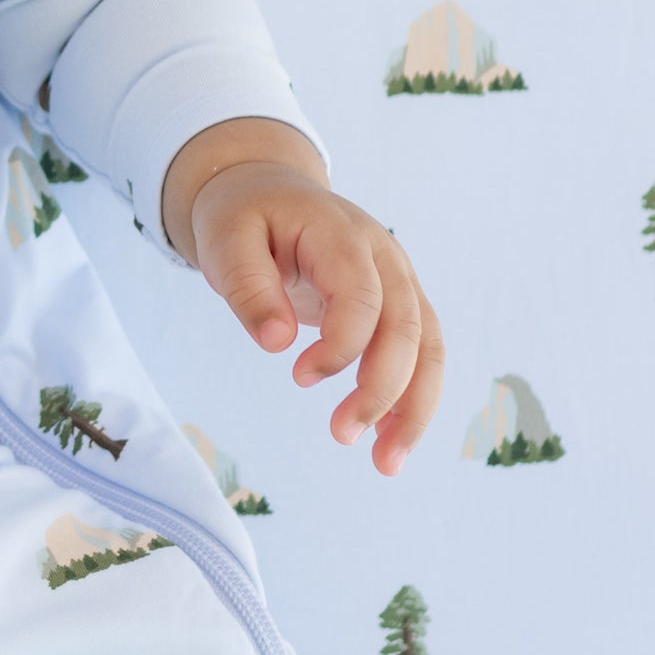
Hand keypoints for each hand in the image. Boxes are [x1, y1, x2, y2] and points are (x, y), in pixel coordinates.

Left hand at [160, 124, 443, 475]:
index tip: (298, 377)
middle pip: (407, 328)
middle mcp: (386, 257)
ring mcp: (400, 280)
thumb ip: (248, 287)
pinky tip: (390, 442)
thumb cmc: (244, 217)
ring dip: (414, 408)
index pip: (364, 298)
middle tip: (342, 436)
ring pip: (429, 347)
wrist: (267, 191)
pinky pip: (422, 354)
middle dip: (383, 390)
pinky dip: (413, 400)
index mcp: (343, 235)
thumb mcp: (225, 240)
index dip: (341, 346)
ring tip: (385, 464)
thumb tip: (277, 342)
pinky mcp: (399, 304)